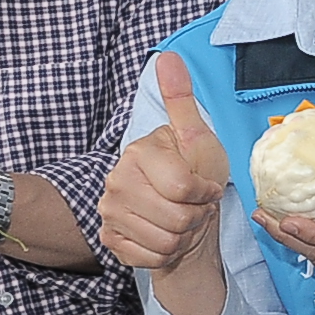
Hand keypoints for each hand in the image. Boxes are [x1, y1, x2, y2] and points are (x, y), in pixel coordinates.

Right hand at [99, 54, 230, 272]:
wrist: (187, 218)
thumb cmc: (196, 176)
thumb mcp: (198, 138)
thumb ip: (181, 100)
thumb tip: (168, 56)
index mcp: (138, 153)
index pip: (184, 189)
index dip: (204, 193)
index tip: (204, 186)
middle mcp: (116, 181)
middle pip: (176, 218)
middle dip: (195, 217)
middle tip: (193, 206)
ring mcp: (109, 212)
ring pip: (165, 241)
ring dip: (184, 236)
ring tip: (182, 220)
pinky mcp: (111, 239)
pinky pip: (150, 258)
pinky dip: (167, 253)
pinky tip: (167, 237)